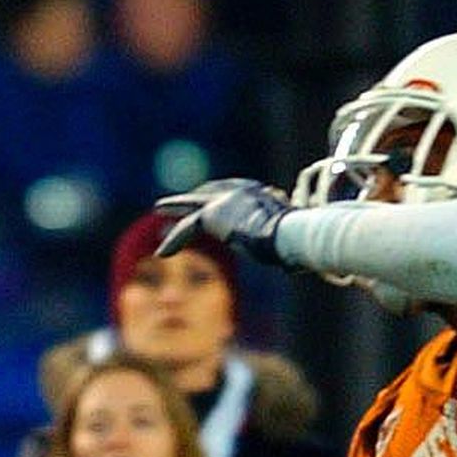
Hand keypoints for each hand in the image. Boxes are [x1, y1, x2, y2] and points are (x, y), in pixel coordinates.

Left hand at [154, 178, 292, 266]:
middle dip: (198, 194)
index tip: (213, 205)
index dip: (222, 196)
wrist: (287, 233)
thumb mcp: (290, 243)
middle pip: (213, 191)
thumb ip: (283, 245)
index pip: (237, 192)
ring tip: (159, 208)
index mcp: (262, 195)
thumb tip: (293, 265)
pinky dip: (175, 238)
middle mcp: (244, 191)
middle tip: (184, 195)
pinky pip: (188, 226)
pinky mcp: (213, 212)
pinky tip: (162, 253)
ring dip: (176, 206)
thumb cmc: (297, 241)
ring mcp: (228, 198)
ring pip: (195, 204)